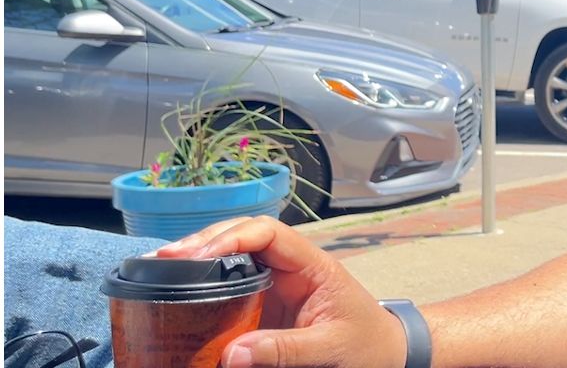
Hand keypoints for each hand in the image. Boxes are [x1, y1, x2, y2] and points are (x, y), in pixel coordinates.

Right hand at [156, 216, 406, 367]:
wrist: (385, 353)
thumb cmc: (367, 344)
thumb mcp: (331, 349)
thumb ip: (285, 351)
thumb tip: (230, 355)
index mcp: (313, 265)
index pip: (269, 233)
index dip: (232, 236)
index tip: (199, 255)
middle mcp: (292, 267)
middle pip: (244, 237)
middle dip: (205, 241)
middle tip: (165, 257)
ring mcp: (277, 284)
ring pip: (235, 257)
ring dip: (201, 257)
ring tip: (161, 266)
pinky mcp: (267, 304)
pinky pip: (233, 285)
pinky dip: (207, 285)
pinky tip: (180, 290)